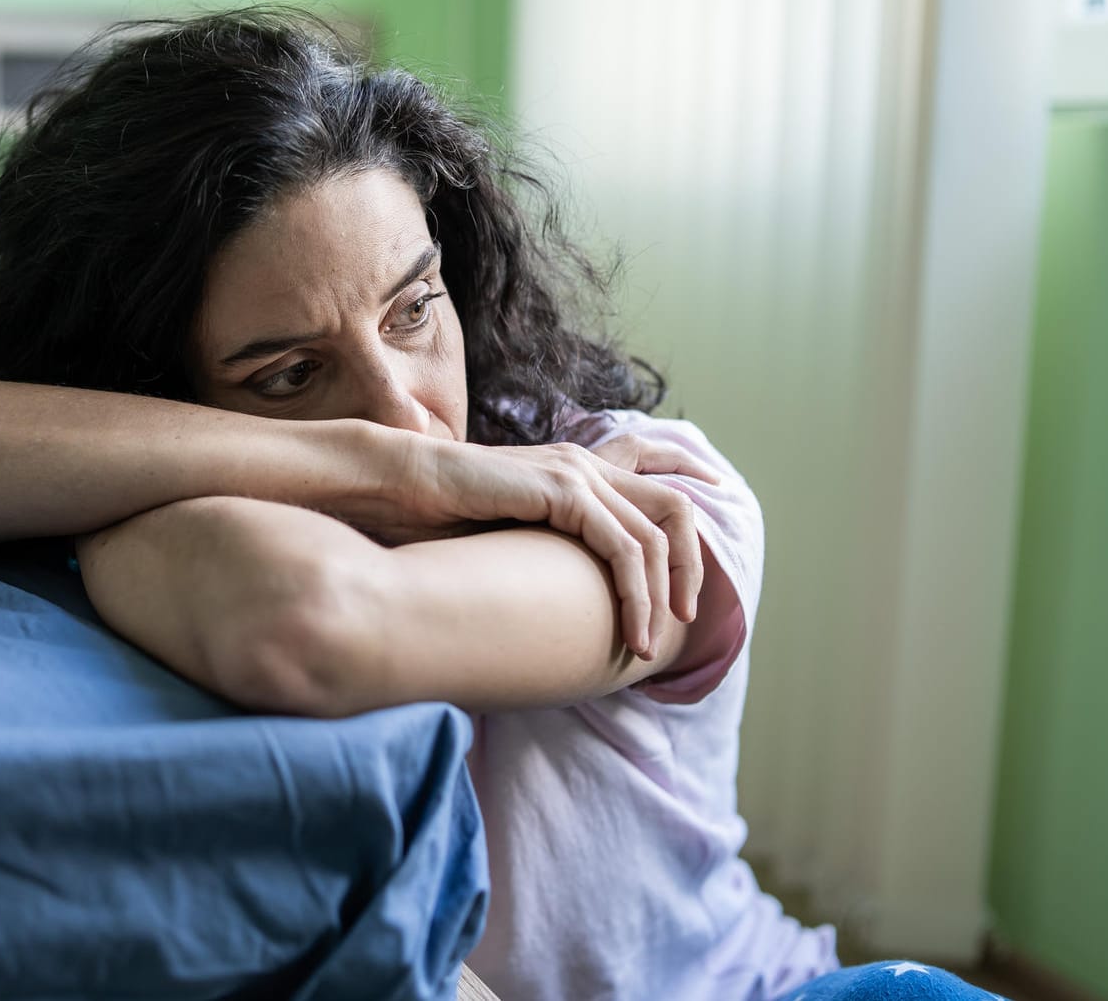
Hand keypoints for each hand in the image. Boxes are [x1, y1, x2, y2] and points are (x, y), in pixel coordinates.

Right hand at [363, 433, 707, 659]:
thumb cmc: (434, 519)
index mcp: (572, 470)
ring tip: (649, 641)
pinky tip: (630, 628)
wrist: (395, 487)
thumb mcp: (505, 539)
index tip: (711, 533)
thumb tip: (557, 602)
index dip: (692, 497)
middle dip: (692, 565)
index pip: (654, 473)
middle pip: (674, 508)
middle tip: (687, 616)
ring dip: (662, 594)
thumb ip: (543, 554)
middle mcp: (584, 465)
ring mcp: (577, 474)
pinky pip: (625, 548)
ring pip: (658, 534)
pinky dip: (636, 593)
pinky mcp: (563, 491)